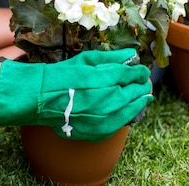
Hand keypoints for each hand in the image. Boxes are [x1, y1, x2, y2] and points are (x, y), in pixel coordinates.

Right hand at [0, 48, 152, 140]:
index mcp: (104, 79)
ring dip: (139, 101)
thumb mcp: (87, 60)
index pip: (130, 75)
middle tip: (145, 82)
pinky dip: (127, 115)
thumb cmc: (64, 74)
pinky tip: (129, 110)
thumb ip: (111, 58)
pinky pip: (120, 123)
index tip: (143, 70)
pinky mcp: (99, 132)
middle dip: (141, 86)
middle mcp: (106, 100)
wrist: (44, 98)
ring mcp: (103, 119)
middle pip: (133, 92)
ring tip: (143, 96)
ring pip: (130, 110)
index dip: (139, 72)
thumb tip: (132, 55)